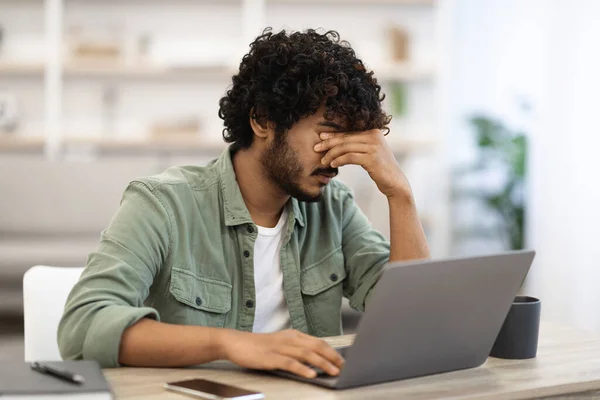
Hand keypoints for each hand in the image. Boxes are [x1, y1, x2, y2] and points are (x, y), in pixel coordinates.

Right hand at [218, 329, 344, 377]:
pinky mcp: (271, 357)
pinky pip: (290, 363)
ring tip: (333, 371)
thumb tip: (314, 360)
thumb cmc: (258, 346)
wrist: (235, 342)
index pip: (318, 342)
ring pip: (306, 354)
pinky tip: (311, 374)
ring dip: (322, 363)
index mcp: (293, 335)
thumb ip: (295, 349)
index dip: (332, 351)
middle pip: (316, 346)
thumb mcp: (281, 344)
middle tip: (344, 367)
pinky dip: (302, 368)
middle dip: (332, 357)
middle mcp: (289, 339)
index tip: (342, 361)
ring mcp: (280, 347)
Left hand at [314, 129, 410, 198]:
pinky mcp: (372, 158)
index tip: (321, 138)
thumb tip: (338, 143)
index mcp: (374, 132)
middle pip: (345, 138)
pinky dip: (339, 160)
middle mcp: (375, 136)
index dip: (334, 135)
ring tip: (323, 160)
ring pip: (345, 147)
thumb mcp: (370, 153)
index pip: (349, 132)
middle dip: (328, 143)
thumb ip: (359, 145)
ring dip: (331, 154)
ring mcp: (374, 147)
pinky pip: (349, 157)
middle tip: (316, 148)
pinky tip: (332, 164)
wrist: (395, 183)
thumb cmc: (380, 168)